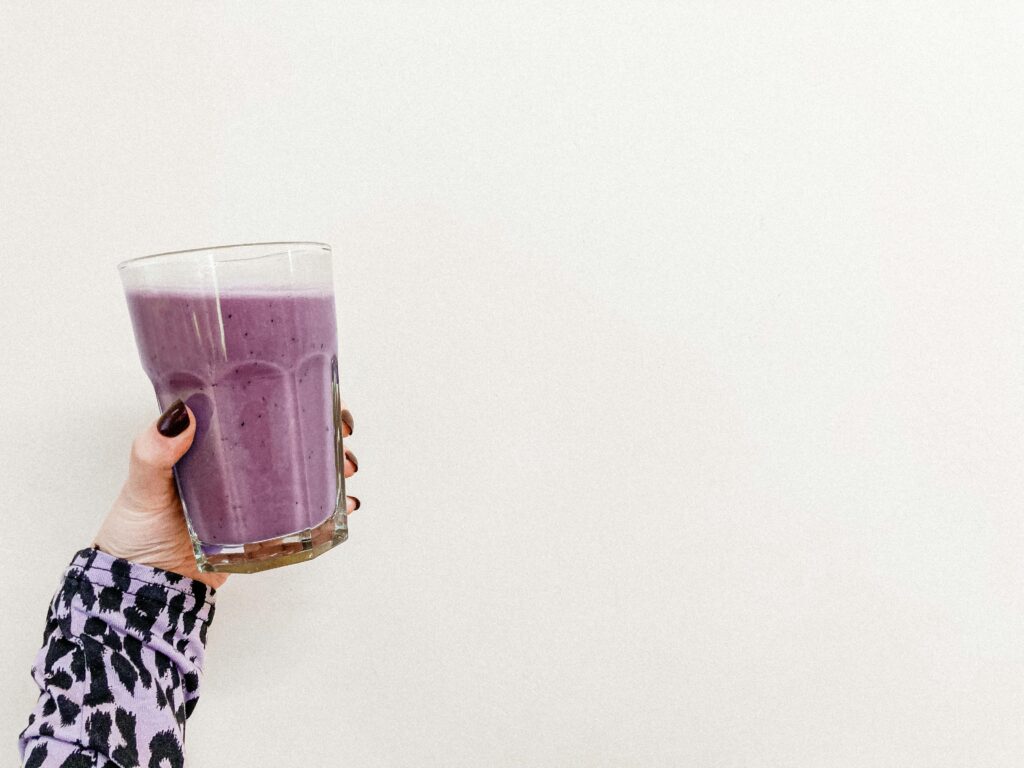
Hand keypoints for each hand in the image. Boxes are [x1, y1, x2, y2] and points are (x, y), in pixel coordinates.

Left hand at [93, 399, 359, 588]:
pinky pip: (305, 512)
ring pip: (307, 471)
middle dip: (329, 433)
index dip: (298, 398)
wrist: (143, 586)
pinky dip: (331, 508)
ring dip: (335, 466)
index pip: (261, 406)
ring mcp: (256, 495)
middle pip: (295, 437)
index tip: (323, 398)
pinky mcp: (265, 527)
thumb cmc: (136, 529)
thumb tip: (180, 416)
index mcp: (214, 439)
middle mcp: (241, 463)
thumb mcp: (142, 485)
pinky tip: (346, 507)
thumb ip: (153, 453)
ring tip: (346, 472)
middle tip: (343, 439)